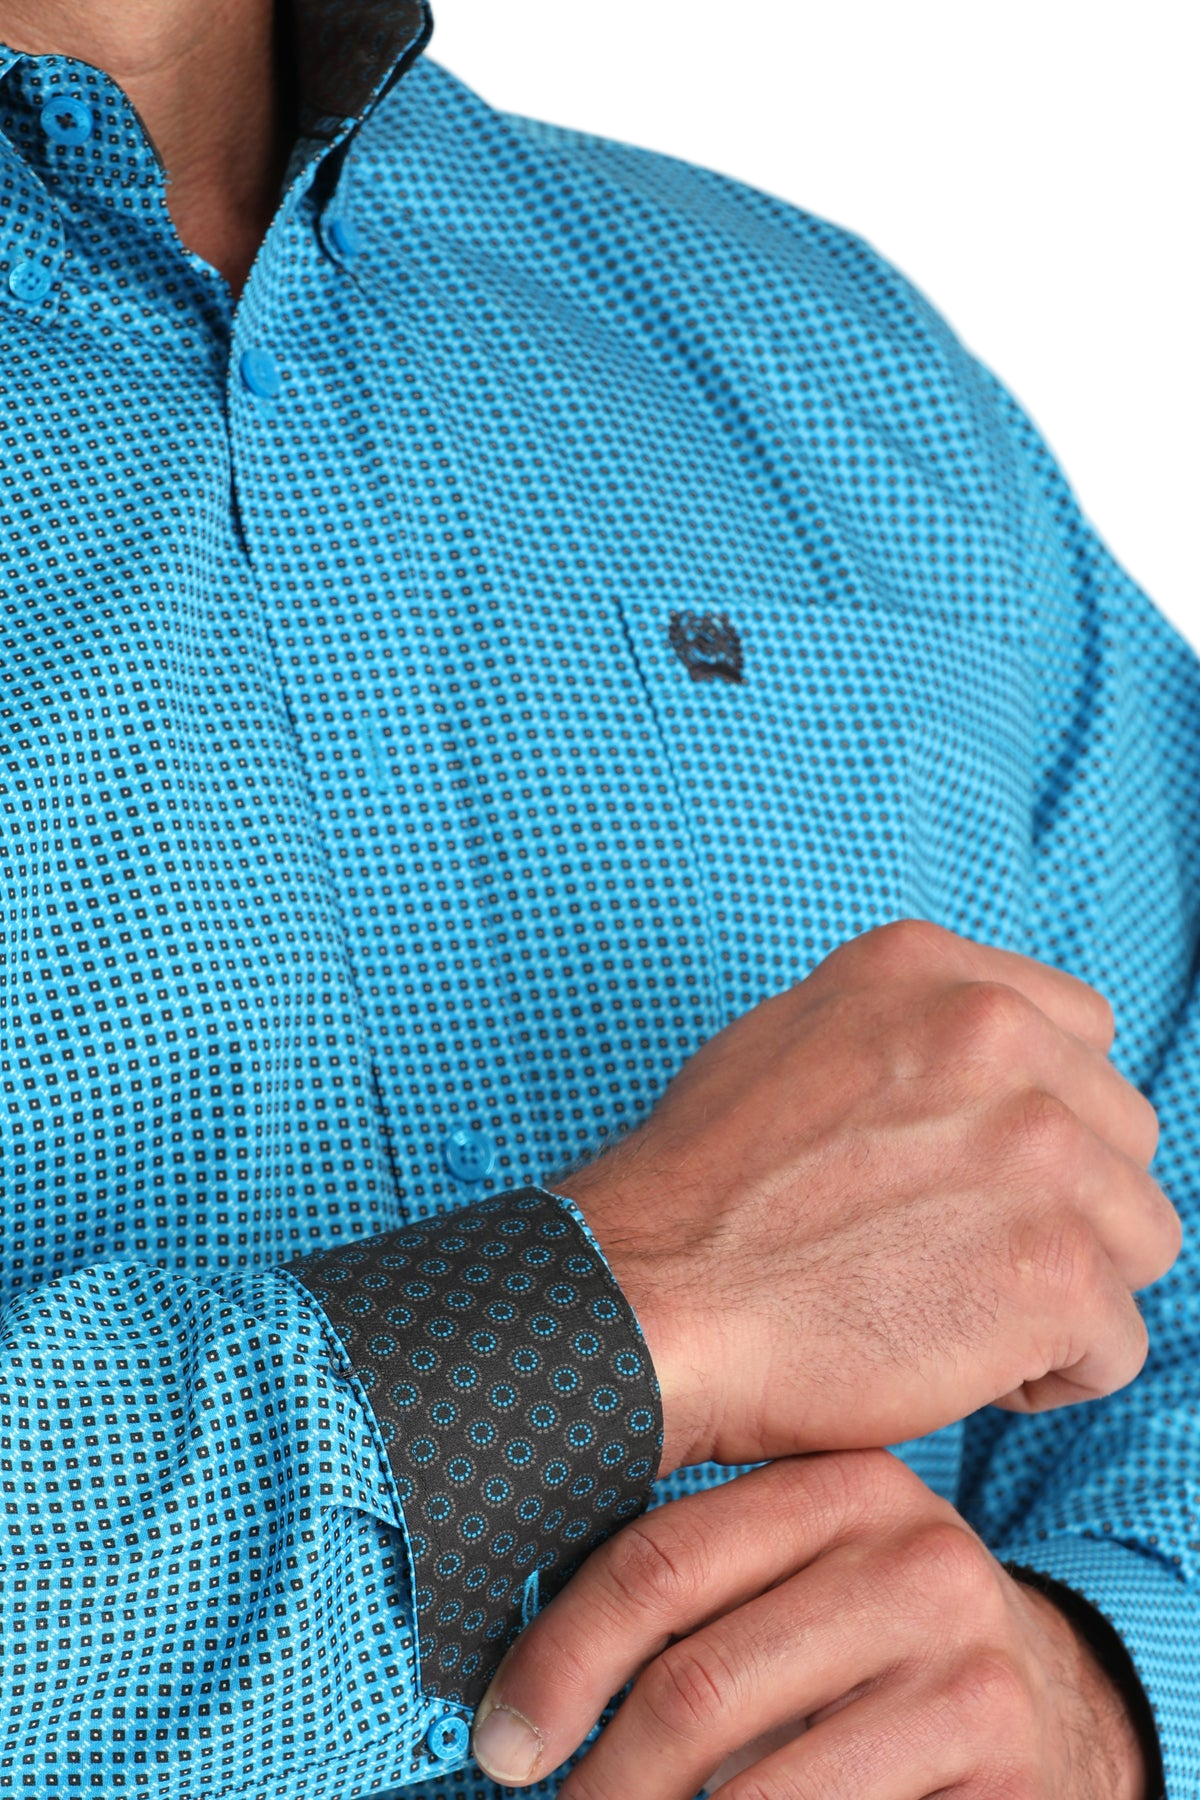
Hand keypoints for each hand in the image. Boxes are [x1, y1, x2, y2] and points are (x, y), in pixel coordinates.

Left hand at [469, 1449, 1148, 1797]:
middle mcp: (912, 1557)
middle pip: (696, 1683)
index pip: (657, 1564)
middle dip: (604, 1774)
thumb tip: (527, 1673)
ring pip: (752, 1785)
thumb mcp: (805, 1573)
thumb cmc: (877, 1636)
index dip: (560, 1661)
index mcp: (840, 1484)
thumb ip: (700, 1585)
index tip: (505, 1740)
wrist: (1051, 1697)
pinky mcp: (1002, 1764)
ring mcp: (965, 1664)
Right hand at [552, 918, 1179, 1475]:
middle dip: (1058, 1211)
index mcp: (933, 973)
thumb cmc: (703, 1194)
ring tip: (952, 1316)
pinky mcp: (1054, 1267)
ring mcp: (1035, 1148)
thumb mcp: (795, 1040)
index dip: (1042, 1123)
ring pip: (1137, 1239)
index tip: (980, 1180)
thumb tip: (992, 1080)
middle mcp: (997, 1036)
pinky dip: (1046, 1377)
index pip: (1081, 1035)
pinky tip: (951, 1368)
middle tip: (952, 1261)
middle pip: (1121, 1140)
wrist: (647, 1299)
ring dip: (1061, 1291)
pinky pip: (1116, 1345)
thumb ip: (910, 1036)